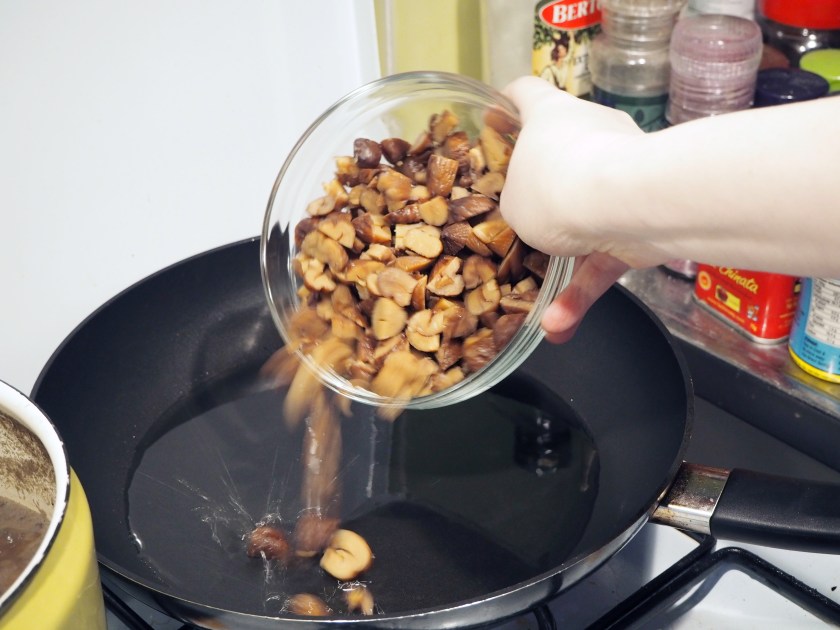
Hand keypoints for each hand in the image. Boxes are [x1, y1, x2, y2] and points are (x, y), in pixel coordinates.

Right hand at [499, 77, 638, 341]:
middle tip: (517, 218)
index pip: (524, 95)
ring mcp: (620, 177)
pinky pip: (606, 256)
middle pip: (560, 156)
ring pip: (586, 218)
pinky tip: (560, 327)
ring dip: (565, 261)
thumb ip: (518, 206)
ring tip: (539, 306)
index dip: (505, 105)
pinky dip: (585, 289)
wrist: (625, 203)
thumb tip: (533, 218)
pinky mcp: (641, 220)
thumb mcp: (513, 202)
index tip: (493, 118)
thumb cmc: (555, 185)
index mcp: (550, 117)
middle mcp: (589, 137)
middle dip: (542, 191)